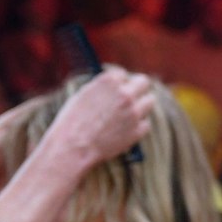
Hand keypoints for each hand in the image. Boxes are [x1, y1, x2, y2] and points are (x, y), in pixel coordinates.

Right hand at [40, 67, 155, 169]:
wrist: (72, 147)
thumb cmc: (72, 122)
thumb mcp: (83, 95)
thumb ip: (103, 88)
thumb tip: (116, 84)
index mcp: (110, 82)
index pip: (123, 74)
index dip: (118, 82)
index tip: (116, 89)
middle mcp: (125, 94)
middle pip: (143, 82)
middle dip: (137, 88)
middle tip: (132, 96)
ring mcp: (134, 112)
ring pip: (149, 101)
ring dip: (141, 105)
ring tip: (126, 114)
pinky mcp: (138, 130)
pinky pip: (145, 123)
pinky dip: (138, 125)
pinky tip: (124, 130)